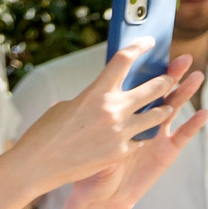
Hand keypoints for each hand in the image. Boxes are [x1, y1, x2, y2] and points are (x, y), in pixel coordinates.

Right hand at [0, 44, 202, 202]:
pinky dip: (141, 134)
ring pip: (159, 115)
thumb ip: (91, 98)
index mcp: (95, 93)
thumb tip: (105, 96)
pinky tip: (139, 135)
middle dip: (167, 80)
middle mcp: (112, 109)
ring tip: (165, 108)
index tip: (148, 42)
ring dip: (163, 109)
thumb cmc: (45, 134)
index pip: (124, 60)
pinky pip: (142, 138)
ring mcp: (120, 132)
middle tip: (170, 78)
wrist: (36, 166)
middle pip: (155, 87)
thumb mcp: (66, 107)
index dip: (139, 46)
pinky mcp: (122, 151)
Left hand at [60, 71, 207, 208]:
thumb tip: (87, 95)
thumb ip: (89, 113)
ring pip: (173, 109)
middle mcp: (141, 120)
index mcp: (120, 112)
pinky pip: (182, 137)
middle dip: (169, 74)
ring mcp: (156, 135)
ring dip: (186, 92)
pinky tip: (204, 112)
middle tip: (179, 57)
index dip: (141, 67)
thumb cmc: (80, 162)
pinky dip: (194, 125)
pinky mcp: (165, 152)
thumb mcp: (82, 131)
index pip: (133, 84)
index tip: (148, 45)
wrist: (95, 196)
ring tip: (196, 75)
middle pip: (158, 92)